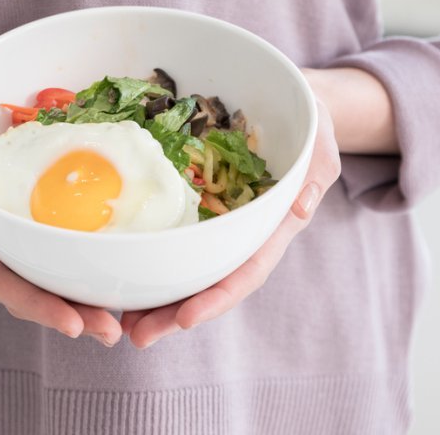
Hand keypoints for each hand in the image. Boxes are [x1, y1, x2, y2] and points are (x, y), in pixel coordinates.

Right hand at [0, 82, 122, 346]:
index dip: (36, 305)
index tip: (72, 324)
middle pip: (28, 288)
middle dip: (68, 313)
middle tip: (109, 332)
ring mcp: (4, 231)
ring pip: (41, 271)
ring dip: (77, 296)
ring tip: (116, 316)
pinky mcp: (21, 212)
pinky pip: (49, 239)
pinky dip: (76, 257)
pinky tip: (104, 267)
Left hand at [119, 94, 340, 348]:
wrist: (291, 103)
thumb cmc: (307, 124)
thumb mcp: (320, 143)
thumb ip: (315, 175)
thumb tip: (301, 208)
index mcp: (273, 227)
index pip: (246, 271)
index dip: (218, 297)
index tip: (186, 319)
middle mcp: (242, 234)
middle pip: (208, 283)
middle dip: (173, 314)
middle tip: (137, 335)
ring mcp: (217, 223)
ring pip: (186, 269)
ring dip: (154, 298)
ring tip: (119, 319)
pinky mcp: (196, 206)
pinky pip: (171, 236)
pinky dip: (147, 259)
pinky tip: (119, 276)